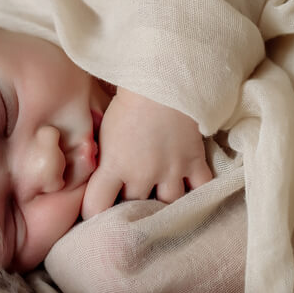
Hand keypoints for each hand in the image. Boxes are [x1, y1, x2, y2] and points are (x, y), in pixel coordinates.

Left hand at [81, 88, 213, 218]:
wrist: (162, 79)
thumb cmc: (128, 99)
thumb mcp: (103, 128)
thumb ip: (102, 156)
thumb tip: (95, 172)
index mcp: (114, 165)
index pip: (95, 206)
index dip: (93, 213)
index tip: (95, 212)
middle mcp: (142, 175)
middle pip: (134, 207)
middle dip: (131, 205)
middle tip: (130, 199)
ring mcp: (171, 170)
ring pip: (167, 204)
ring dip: (162, 203)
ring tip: (160, 199)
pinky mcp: (193, 162)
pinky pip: (201, 189)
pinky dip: (199, 194)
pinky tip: (193, 194)